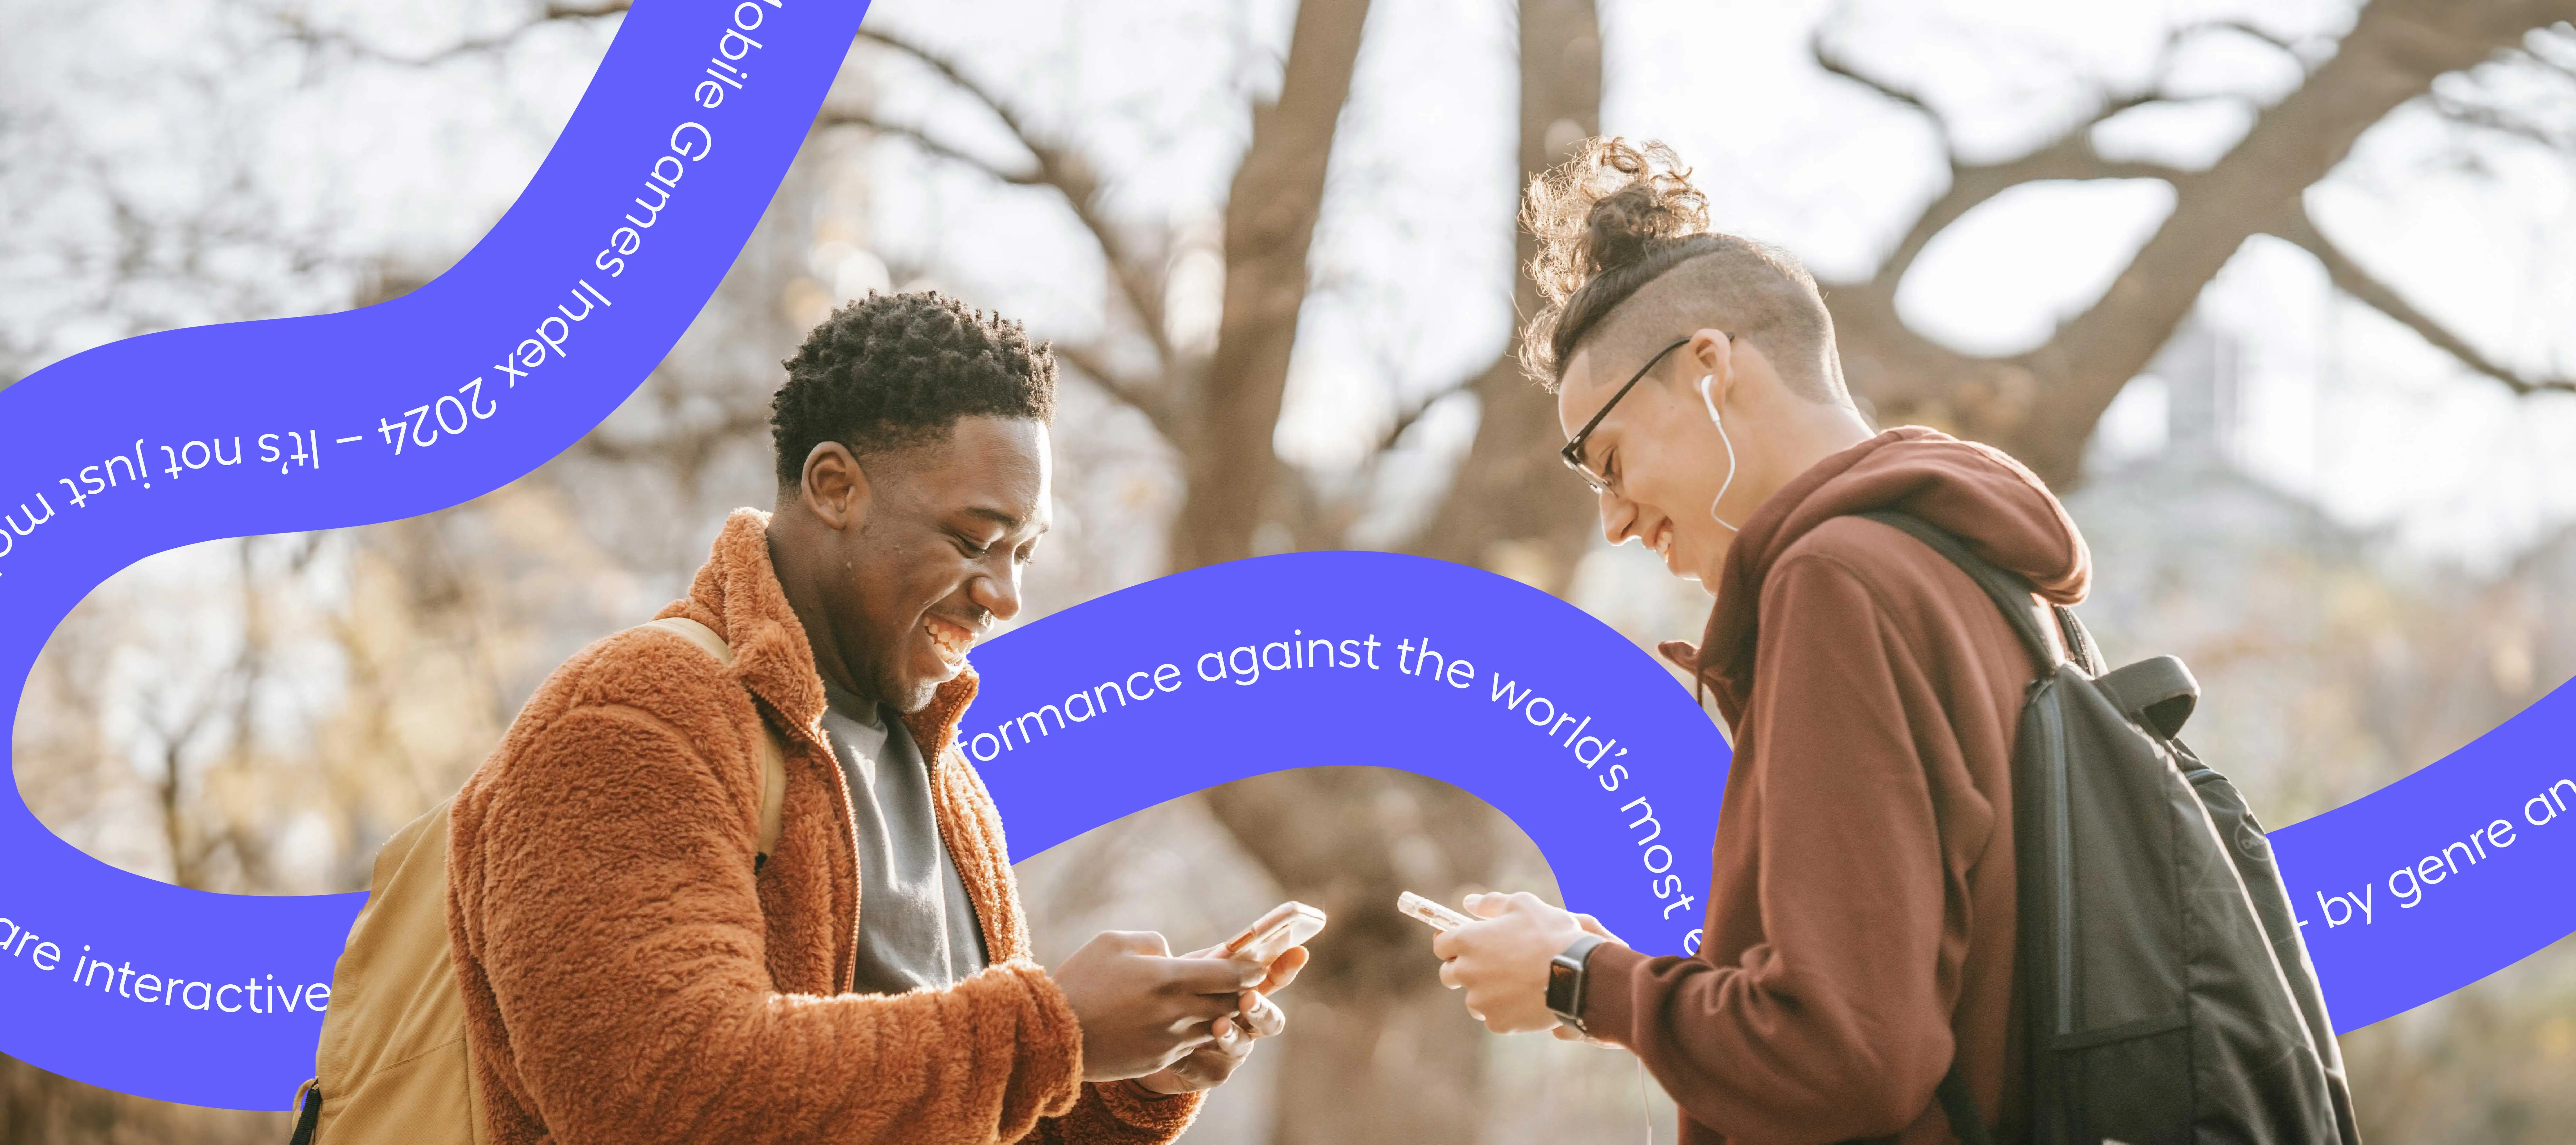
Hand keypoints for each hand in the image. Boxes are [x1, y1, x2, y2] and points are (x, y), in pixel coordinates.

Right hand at [1054, 931, 1267, 1081]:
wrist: (1054, 1037)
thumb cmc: (1080, 982)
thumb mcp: (1113, 942)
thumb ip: (1152, 943)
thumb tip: (1172, 955)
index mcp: (1169, 978)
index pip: (1231, 975)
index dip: (1249, 969)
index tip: (1255, 964)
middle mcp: (1177, 1012)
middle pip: (1231, 1003)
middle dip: (1240, 992)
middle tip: (1239, 981)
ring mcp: (1171, 1040)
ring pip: (1215, 1027)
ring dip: (1219, 1013)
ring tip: (1211, 999)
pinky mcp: (1160, 1060)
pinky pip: (1191, 1045)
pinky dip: (1194, 1031)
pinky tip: (1181, 1020)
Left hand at [1135, 944, 1309, 1094]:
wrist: (1147, 1041)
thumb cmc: (1175, 997)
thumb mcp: (1190, 974)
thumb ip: (1211, 962)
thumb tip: (1232, 944)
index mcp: (1246, 993)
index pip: (1273, 979)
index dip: (1286, 967)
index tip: (1298, 952)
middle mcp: (1247, 1024)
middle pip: (1271, 1021)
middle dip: (1261, 1009)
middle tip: (1248, 998)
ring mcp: (1233, 1051)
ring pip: (1242, 1046)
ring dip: (1231, 1034)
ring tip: (1217, 1025)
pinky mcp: (1213, 1073)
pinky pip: (1211, 1068)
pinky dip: (1195, 1057)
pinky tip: (1179, 1051)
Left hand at [1430, 892, 1622, 1034]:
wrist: (1577, 975)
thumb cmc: (1551, 934)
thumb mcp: (1522, 904)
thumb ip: (1490, 903)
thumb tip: (1468, 902)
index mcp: (1468, 941)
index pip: (1441, 944)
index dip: (1452, 943)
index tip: (1464, 944)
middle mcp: (1467, 972)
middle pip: (1449, 974)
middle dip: (1464, 969)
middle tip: (1492, 965)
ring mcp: (1480, 1001)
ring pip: (1472, 999)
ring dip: (1486, 992)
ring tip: (1515, 984)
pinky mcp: (1497, 1023)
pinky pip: (1494, 1017)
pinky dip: (1506, 1011)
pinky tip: (1526, 1000)